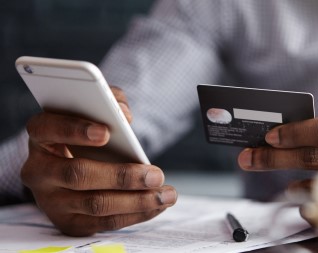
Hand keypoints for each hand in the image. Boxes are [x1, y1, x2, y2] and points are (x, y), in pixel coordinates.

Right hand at [21, 87, 176, 235]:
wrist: (70, 170)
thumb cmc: (86, 134)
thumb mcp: (93, 112)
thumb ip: (109, 101)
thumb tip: (124, 115)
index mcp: (41, 136)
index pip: (48, 129)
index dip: (75, 130)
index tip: (107, 132)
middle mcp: (39, 170)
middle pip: (78, 175)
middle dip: (122, 176)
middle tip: (156, 174)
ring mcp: (51, 200)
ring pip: (95, 204)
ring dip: (137, 201)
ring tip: (166, 194)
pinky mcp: (68, 222)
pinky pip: (104, 223)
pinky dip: (136, 215)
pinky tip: (157, 205)